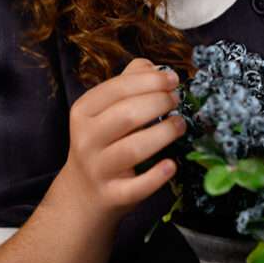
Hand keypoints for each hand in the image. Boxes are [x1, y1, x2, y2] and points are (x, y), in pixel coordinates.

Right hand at [63, 58, 186, 224]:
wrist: (83, 193)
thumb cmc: (103, 142)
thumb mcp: (105, 110)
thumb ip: (127, 83)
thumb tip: (154, 67)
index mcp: (84, 111)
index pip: (117, 88)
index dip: (150, 81)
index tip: (173, 79)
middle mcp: (86, 139)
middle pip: (126, 115)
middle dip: (159, 103)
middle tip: (177, 100)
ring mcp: (97, 169)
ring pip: (133, 149)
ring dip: (163, 134)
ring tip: (180, 125)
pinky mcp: (111, 196)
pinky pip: (136, 187)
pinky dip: (156, 177)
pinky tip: (171, 165)